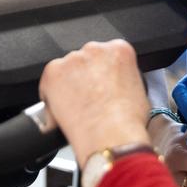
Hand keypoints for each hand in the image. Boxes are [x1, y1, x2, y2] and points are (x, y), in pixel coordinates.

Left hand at [39, 40, 149, 167]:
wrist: (111, 136)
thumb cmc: (126, 120)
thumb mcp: (139, 92)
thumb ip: (125, 80)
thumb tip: (117, 88)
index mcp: (119, 50)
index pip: (107, 55)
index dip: (103, 73)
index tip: (101, 85)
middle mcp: (95, 50)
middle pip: (85, 60)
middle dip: (85, 76)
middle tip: (88, 97)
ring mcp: (73, 60)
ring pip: (66, 70)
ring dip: (68, 84)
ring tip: (76, 107)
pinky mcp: (53, 73)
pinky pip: (48, 81)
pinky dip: (50, 95)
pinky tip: (62, 110)